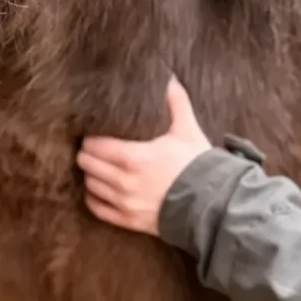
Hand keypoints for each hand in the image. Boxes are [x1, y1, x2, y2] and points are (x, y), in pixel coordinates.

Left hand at [77, 76, 211, 234]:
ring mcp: (126, 204)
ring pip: (91, 186)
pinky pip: (99, 210)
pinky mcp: (130, 221)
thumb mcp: (187, 130)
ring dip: (90, 174)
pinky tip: (96, 190)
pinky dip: (93, 199)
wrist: (212, 206)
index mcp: (134, 157)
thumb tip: (170, 78)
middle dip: (87, 154)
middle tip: (90, 148)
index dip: (90, 139)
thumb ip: (176, 102)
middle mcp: (125, 182)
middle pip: (88, 165)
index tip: (92, 134)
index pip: (96, 146)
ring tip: (93, 166)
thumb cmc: (198, 166)